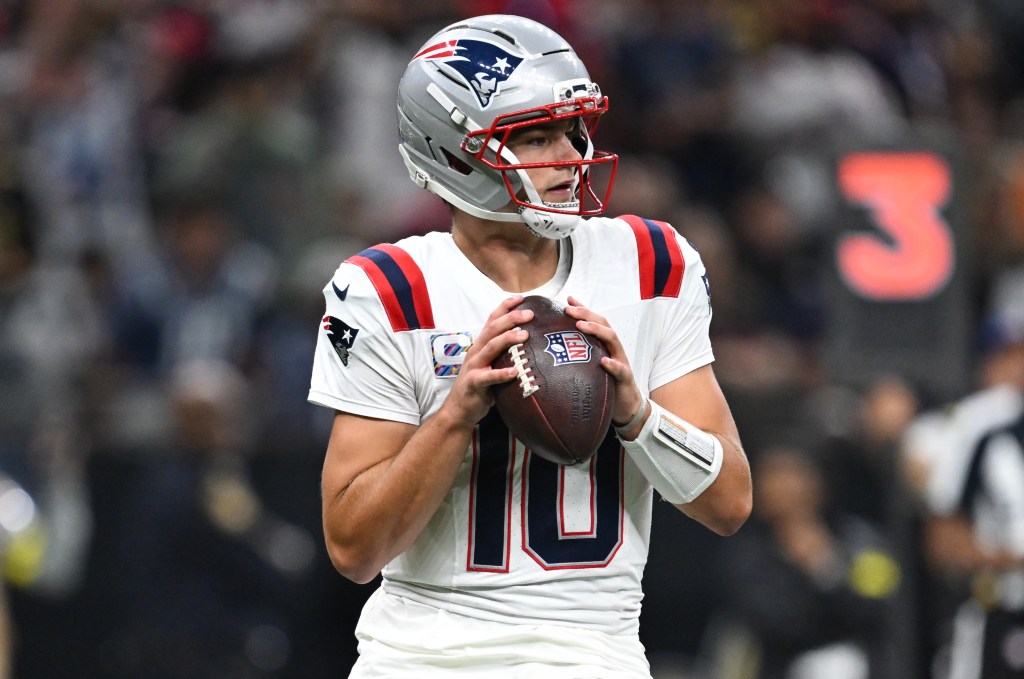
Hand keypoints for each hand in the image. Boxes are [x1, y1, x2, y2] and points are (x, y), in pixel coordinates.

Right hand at [440, 296, 533, 428]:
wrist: (459, 410)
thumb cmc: (480, 387)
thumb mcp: (492, 366)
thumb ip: (505, 355)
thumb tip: (532, 346)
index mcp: (481, 345)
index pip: (492, 319)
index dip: (505, 307)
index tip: (522, 298)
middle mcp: (476, 351)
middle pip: (492, 328)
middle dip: (511, 318)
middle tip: (529, 314)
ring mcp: (474, 366)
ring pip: (490, 347)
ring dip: (507, 339)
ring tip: (524, 335)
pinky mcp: (474, 383)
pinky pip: (489, 377)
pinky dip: (502, 373)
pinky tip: (515, 371)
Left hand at [564, 296, 643, 426]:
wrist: (625, 405)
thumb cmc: (604, 383)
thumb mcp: (590, 366)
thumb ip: (579, 354)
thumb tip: (555, 347)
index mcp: (604, 344)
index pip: (594, 320)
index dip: (583, 308)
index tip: (567, 300)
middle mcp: (613, 348)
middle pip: (603, 324)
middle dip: (586, 314)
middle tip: (568, 310)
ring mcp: (621, 360)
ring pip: (612, 339)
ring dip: (596, 331)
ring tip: (581, 326)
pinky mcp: (625, 378)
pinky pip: (620, 369)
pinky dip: (612, 364)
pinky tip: (603, 361)